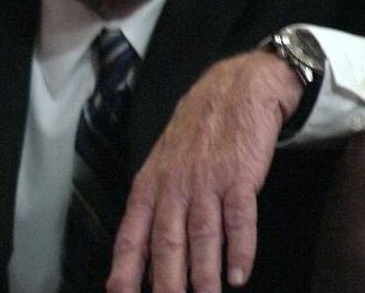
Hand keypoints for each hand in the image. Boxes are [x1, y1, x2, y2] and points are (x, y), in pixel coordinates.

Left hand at [106, 51, 303, 292]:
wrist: (233, 91)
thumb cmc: (195, 134)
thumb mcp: (162, 165)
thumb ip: (155, 206)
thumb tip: (143, 252)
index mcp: (149, 186)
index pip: (131, 234)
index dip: (125, 268)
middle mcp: (173, 186)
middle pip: (165, 243)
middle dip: (165, 282)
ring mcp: (205, 182)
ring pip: (201, 237)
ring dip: (203, 275)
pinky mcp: (239, 177)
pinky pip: (238, 219)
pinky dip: (240, 250)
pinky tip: (239, 275)